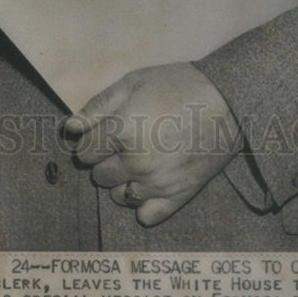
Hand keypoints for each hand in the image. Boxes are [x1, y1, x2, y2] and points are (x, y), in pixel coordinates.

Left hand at [63, 63, 241, 226]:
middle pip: (99, 175)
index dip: (91, 140)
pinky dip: (143, 202)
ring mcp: (156, 183)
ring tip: (140, 159)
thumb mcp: (134, 82)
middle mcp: (135, 162)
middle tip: (125, 142)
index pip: (83, 152)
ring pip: (118, 195)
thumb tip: (69, 127)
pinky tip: (151, 182)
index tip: (104, 132)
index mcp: (121, 131)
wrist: (228, 101)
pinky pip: (145, 214)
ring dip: (122, 180)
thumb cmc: (179, 85)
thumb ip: (98, 106)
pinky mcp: (177, 196)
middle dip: (106, 159)